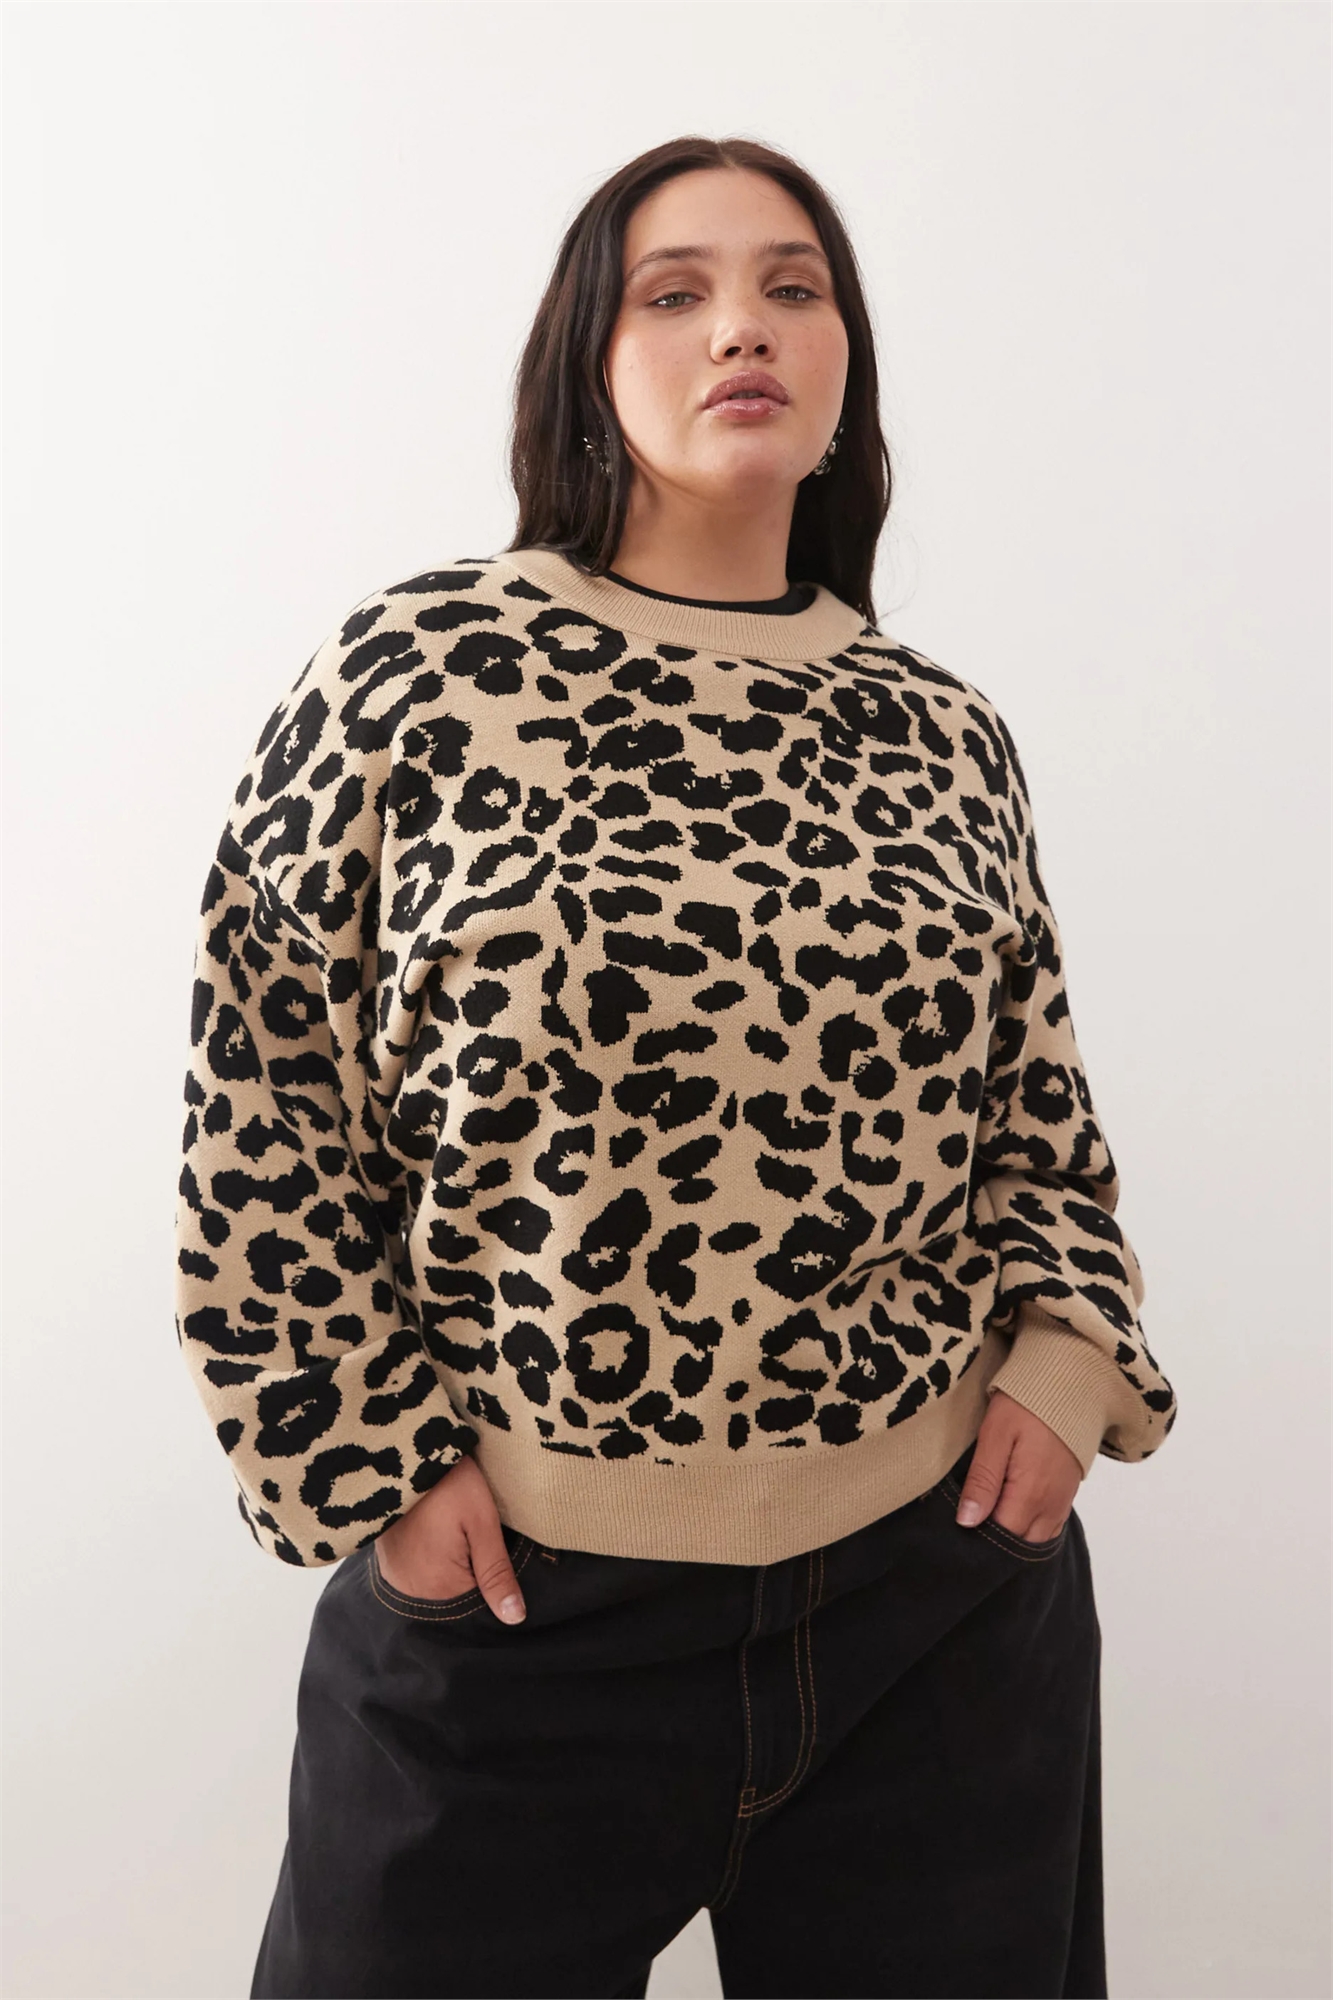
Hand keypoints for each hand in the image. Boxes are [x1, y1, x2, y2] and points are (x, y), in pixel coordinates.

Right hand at [375, 1453, 525, 1622]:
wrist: (407, 1450)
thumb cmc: (450, 1484)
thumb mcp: (482, 1523)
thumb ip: (497, 1572)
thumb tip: (514, 1619)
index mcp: (439, 1588)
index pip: (478, 1604)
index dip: (492, 1580)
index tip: (495, 1551)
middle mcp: (412, 1590)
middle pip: (455, 1596)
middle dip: (471, 1573)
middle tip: (474, 1536)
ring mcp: (396, 1576)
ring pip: (437, 1584)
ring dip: (451, 1566)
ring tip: (454, 1534)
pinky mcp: (387, 1560)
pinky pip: (418, 1571)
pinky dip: (432, 1558)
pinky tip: (439, 1534)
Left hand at [955, 1389, 1081, 1541]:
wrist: (1070, 1386)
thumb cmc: (1026, 1406)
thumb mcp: (995, 1435)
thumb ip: (983, 1481)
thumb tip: (967, 1522)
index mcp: (1029, 1495)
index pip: (1001, 1539)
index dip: (978, 1541)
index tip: (958, 1531)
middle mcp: (1050, 1507)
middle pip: (1019, 1546)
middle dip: (995, 1544)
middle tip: (969, 1527)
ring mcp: (1061, 1503)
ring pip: (1035, 1541)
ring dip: (1012, 1539)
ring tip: (986, 1522)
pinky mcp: (1067, 1496)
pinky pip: (1049, 1529)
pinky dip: (1030, 1531)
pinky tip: (1011, 1518)